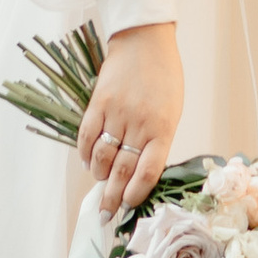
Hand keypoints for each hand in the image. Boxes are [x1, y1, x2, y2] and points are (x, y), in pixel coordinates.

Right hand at [76, 22, 182, 213]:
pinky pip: (87, 136)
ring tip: (100, 184)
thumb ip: (157, 140)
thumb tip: (139, 172)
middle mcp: (140, 123)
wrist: (145, 42)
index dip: (136, 193)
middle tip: (105, 214)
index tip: (128, 205)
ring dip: (99, 175)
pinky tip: (88, 163)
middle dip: (112, 197)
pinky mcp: (99, 103)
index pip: (148, 171)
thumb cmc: (164, 78)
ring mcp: (117, 113)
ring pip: (103, 156)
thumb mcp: (172, 111)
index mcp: (163, 128)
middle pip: (122, 170)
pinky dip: (86, 154)